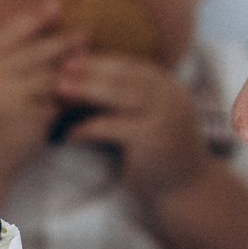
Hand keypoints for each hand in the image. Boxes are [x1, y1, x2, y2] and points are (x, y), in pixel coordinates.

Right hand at [0, 4, 82, 203]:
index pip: (8, 35)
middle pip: (34, 52)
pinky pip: (58, 103)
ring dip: (74, 66)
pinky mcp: (29, 121)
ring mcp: (11, 99)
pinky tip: (89, 89)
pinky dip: (74, 95)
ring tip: (92, 57)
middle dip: (62, 41)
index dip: (34, 19)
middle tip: (85, 32)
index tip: (56, 6)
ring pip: (50, 76)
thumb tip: (30, 35)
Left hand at [56, 53, 218, 204]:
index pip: (128, 65)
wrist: (188, 190)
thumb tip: (88, 80)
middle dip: (88, 70)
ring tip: (59, 91)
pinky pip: (112, 127)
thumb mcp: (148, 119)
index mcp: (168, 86)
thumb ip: (130, 99)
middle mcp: (170, 95)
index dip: (98, 60)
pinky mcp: (153, 139)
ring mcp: (164, 115)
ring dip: (85, 90)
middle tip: (59, 68)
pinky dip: (88, 127)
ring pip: (118, 95)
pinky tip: (70, 133)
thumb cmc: (160, 154)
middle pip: (123, 74)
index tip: (68, 59)